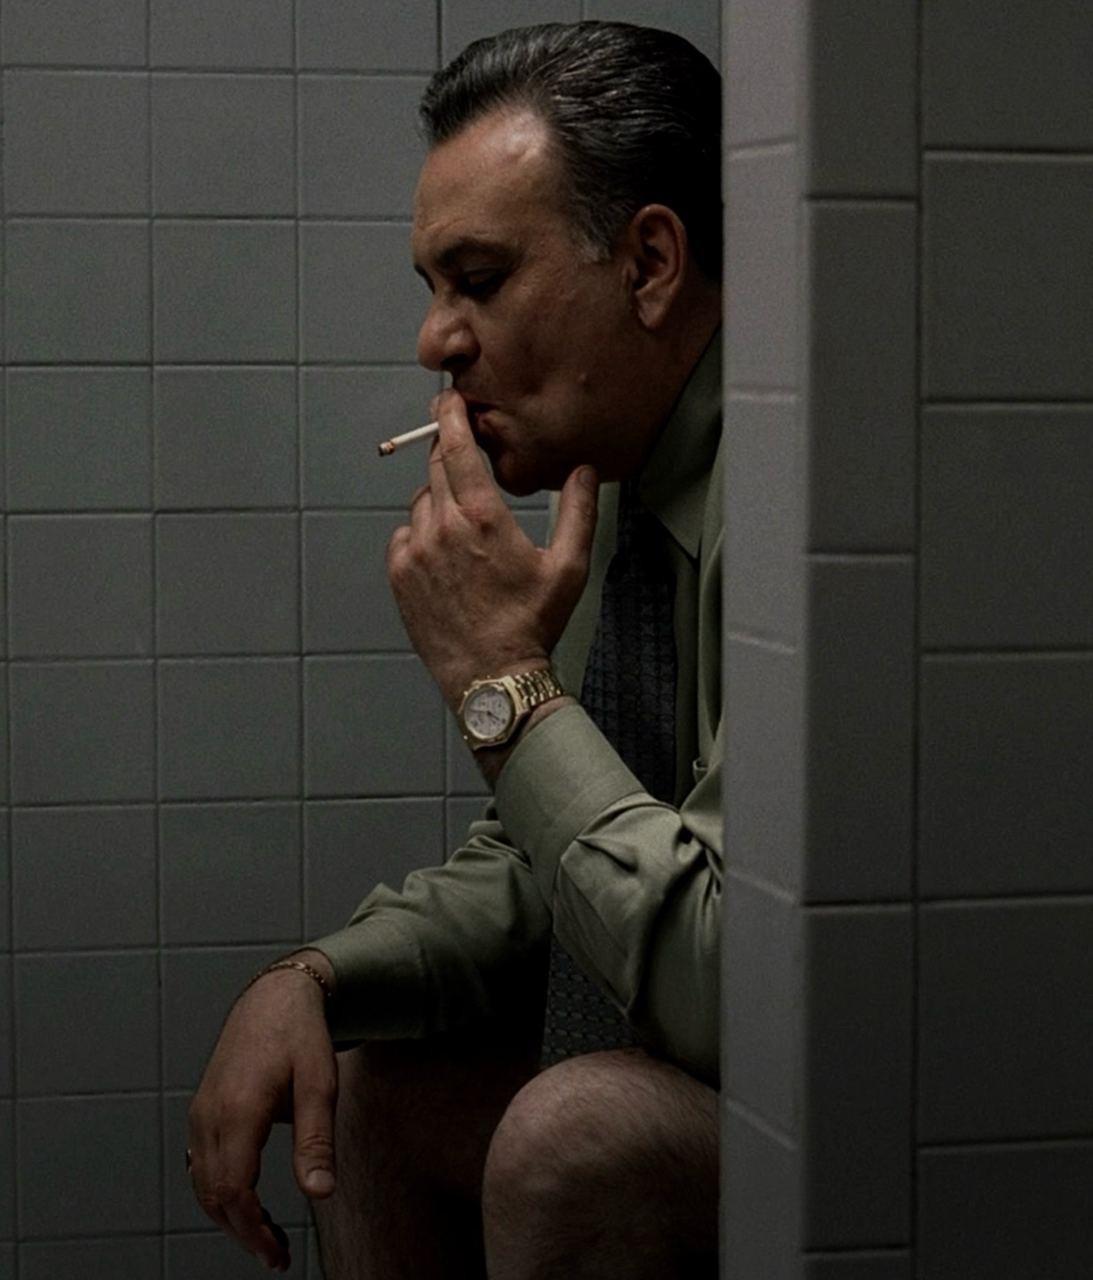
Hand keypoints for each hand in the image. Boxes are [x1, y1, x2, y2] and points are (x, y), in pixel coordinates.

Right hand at [187, 960, 337, 1271]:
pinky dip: (219, 1191)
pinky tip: (246, 1202)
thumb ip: (318, 1140)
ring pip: (202, 1183)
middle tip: (276, 1256)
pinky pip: (200, 1164)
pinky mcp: (202, 1110)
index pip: (233, 1190)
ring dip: (229, 1216)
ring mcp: (201, 1112)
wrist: (275, 995)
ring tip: (266, 1237)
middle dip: (242, 1232)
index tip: (277, 1254)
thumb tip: (319, 1194)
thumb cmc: (301, 1035)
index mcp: (239, 1109)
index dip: (252, 1231)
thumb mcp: (321, 1083)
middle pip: (213, 1195)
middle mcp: (210, 1114)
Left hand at [387, 389, 598, 708]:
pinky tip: (447, 557)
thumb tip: (582, 470)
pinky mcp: (400, 575)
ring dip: (440, 501)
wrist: (493, 677)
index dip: (450, 416)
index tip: (448, 398)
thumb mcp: (569, 567)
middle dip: (448, 456)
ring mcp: (417, 551)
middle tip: (466, 459)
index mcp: (484, 517)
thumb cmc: (533, 624)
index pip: (456, 447)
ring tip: (468, 531)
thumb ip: (578, 511)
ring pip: (422, 502)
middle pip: (435, 468)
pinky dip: (422, 535)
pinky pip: (405, 535)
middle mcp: (443, 527)